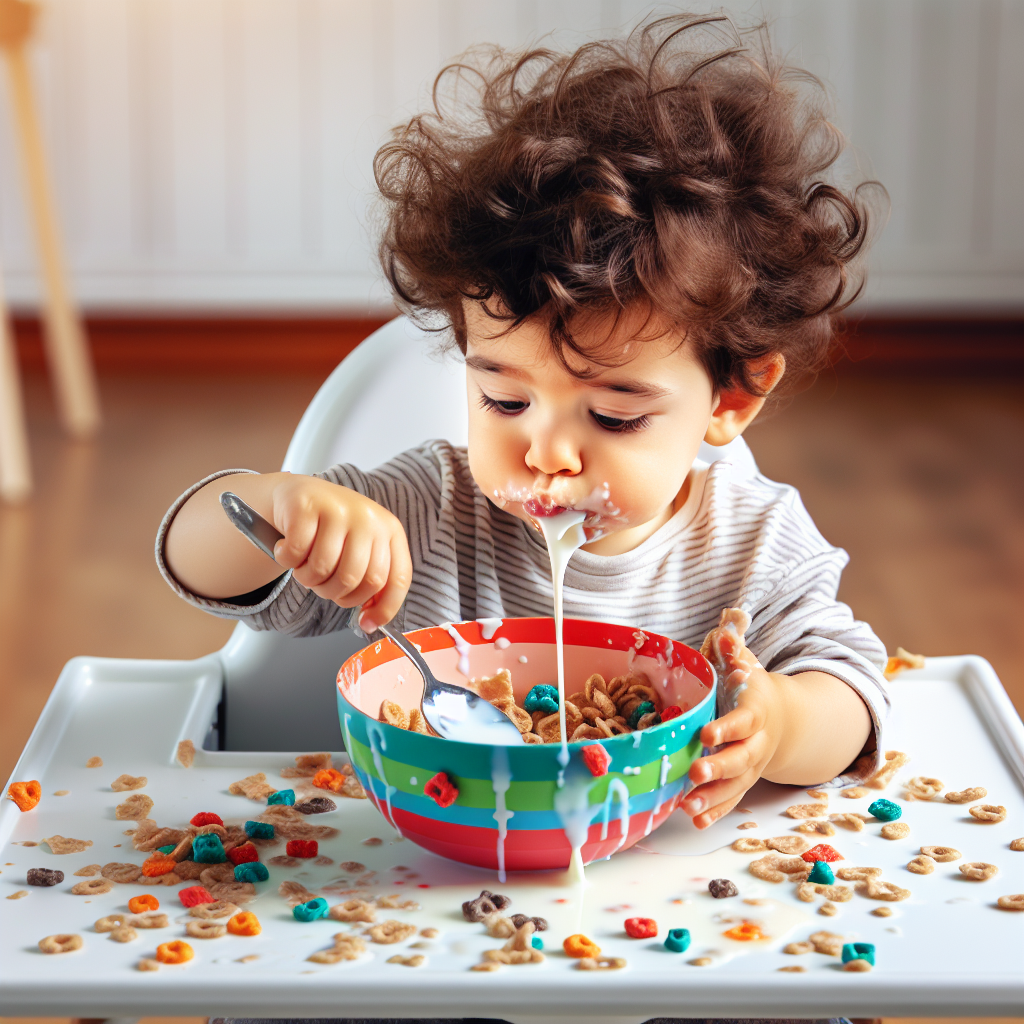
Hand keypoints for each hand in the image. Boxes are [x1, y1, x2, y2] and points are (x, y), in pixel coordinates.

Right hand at [269, 475, 411, 630]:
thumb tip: (370, 622)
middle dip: (333, 593)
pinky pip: (295, 553)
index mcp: (390, 530)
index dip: (383, 608)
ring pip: (322, 568)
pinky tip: (287, 549)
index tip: (366, 624)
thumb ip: (371, 581)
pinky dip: (286, 561)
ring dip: (307, 578)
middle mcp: (368, 517)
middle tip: (322, 584)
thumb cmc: (334, 531)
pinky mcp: (307, 506)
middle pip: (355, 578)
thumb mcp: (362, 550)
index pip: (396, 578)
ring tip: (304, 566)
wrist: (301, 495)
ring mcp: (338, 508)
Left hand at [677, 616, 782, 828]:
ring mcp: (751, 765)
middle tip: (695, 772)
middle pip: (741, 758)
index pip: (743, 721)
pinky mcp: (742, 781)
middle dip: (719, 767)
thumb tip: (727, 622)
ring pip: (735, 784)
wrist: (781, 718)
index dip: (727, 728)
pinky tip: (695, 819)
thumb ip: (734, 647)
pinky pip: (730, 799)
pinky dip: (715, 810)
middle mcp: (757, 743)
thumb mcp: (745, 664)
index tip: (706, 734)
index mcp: (756, 712)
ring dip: (713, 796)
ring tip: (688, 805)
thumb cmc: (750, 687)